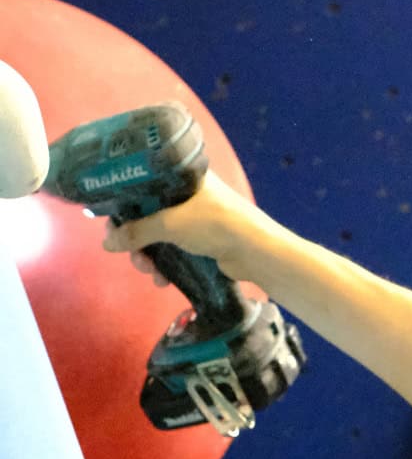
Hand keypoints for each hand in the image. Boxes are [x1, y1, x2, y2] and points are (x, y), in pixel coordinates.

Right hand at [102, 170, 262, 281]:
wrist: (257, 251)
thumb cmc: (215, 225)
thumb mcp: (171, 224)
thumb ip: (138, 231)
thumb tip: (107, 243)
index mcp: (185, 177)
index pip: (146, 184)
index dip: (126, 203)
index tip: (113, 223)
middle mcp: (191, 195)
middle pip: (150, 214)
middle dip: (137, 238)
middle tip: (130, 254)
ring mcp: (199, 220)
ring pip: (162, 236)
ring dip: (150, 255)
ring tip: (147, 271)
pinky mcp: (206, 242)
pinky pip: (177, 251)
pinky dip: (167, 264)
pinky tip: (163, 280)